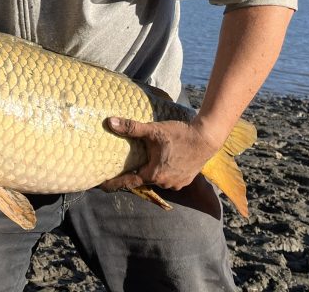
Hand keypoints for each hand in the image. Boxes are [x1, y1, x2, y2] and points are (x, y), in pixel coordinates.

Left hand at [99, 118, 216, 192]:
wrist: (206, 138)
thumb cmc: (179, 134)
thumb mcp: (153, 130)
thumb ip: (131, 128)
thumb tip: (110, 122)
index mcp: (154, 173)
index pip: (128, 182)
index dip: (114, 183)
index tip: (101, 186)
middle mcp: (164, 182)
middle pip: (144, 178)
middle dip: (135, 172)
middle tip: (125, 165)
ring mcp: (176, 183)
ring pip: (157, 179)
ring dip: (152, 171)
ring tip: (147, 161)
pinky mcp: (186, 180)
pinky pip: (169, 178)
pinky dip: (164, 171)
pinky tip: (164, 161)